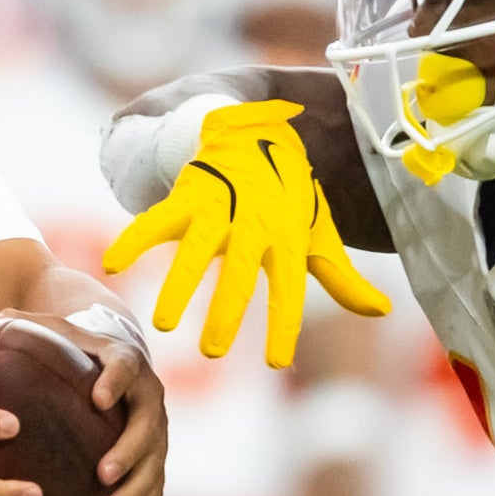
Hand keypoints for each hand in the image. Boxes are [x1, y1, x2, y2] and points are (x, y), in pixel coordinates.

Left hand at [60, 304, 166, 495]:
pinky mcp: (152, 462)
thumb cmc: (69, 347)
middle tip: (103, 474)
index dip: (116, 379)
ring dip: (135, 494)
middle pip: (149, 424)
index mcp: (122, 361)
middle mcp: (147, 397)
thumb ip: (21, 325)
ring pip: (155, 465)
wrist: (112, 363)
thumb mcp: (47, 331)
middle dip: (130, 450)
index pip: (125, 365)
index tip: (99, 398)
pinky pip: (151, 492)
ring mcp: (154, 432)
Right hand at [101, 100, 389, 369]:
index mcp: (286, 237)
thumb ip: (342, 277)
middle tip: (212, 353)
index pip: (287, 288)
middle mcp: (252, 222)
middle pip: (238, 272)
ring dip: (179, 284)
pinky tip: (113, 263)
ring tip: (165, 323)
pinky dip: (134, 238)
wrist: (259, 133)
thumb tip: (381, 312)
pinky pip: (156, 219)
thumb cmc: (288, 197)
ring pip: (195, 249)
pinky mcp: (187, 194)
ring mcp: (218, 207)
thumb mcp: (316, 234)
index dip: (282, 323)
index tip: (277, 362)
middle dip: (226, 310)